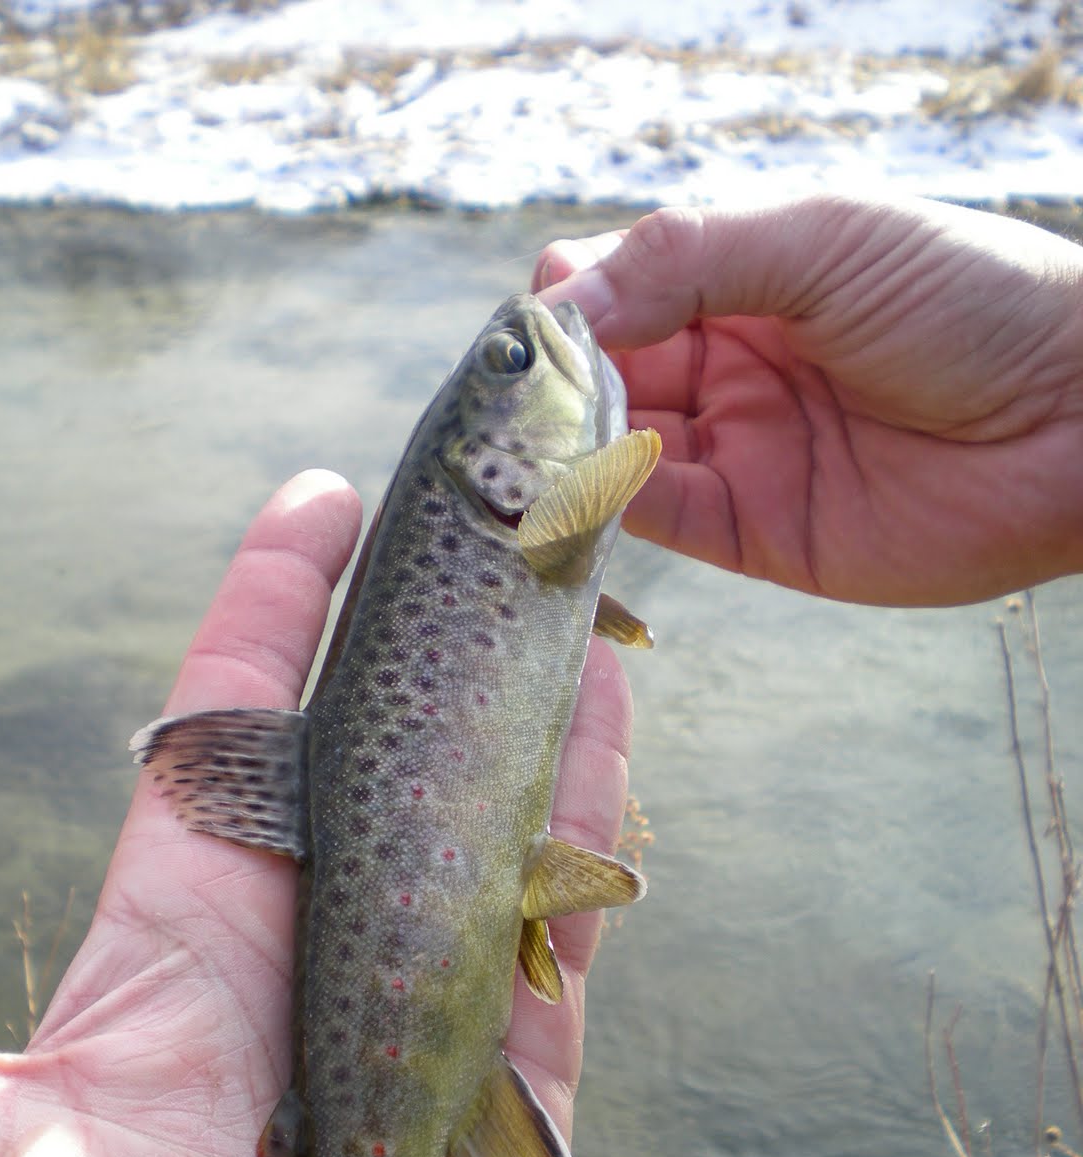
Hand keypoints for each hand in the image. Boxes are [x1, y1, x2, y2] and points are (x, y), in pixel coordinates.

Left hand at [0, 471, 633, 1156]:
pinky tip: (613, 720)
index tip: (321, 498)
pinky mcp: (513, 1037)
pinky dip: (591, 808)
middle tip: (483, 510)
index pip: (239, 708)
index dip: (273, 597)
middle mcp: (314, 916)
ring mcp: (424, 966)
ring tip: (566, 583)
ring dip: (524, 690)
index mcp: (196, 906)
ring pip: (485, 789)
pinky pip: (565, 894)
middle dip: (423, 616)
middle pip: (377, 727)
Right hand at [536, 196, 1082, 605]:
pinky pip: (657, 519)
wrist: (1077, 417)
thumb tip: (560, 306)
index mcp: (739, 281)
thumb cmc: (970, 299)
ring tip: (525, 450)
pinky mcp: (754, 530)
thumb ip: (687, 260)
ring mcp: (737, 449)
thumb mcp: (822, 240)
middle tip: (514, 403)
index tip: (547, 325)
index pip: (612, 286)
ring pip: (613, 451)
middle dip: (552, 386)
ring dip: (563, 451)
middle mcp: (726, 366)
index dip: (567, 305)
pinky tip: (575, 491)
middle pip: (599, 374)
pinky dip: (606, 509)